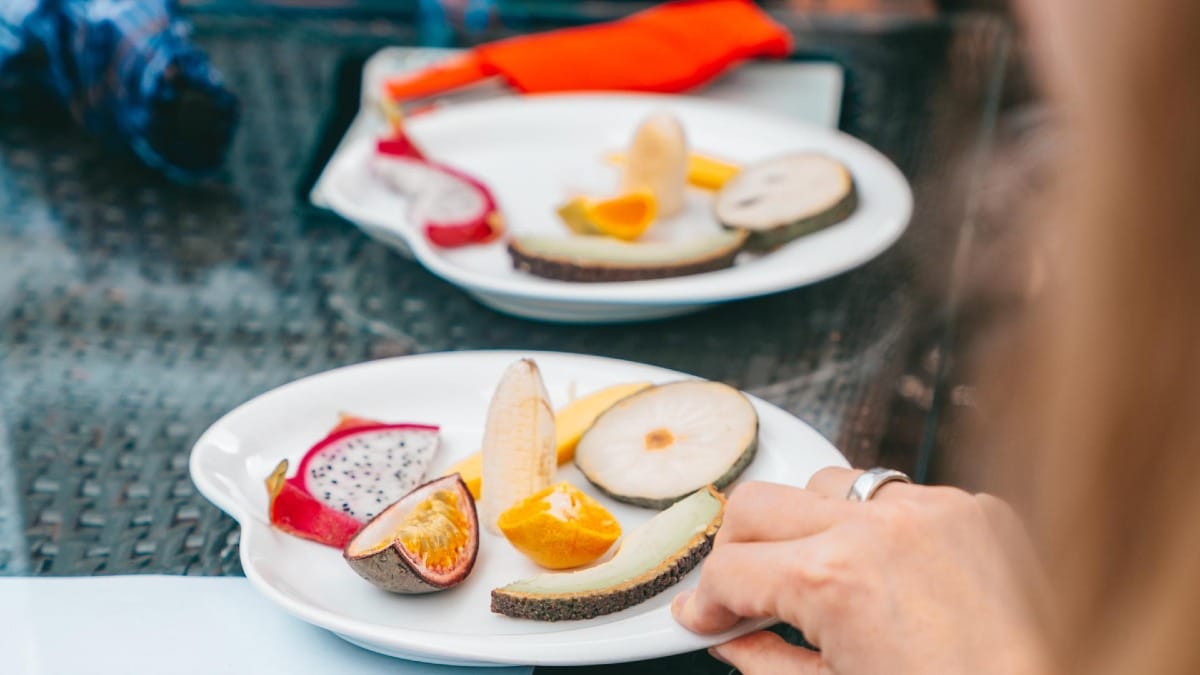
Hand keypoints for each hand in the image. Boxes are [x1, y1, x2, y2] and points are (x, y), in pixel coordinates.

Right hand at [672, 468, 1048, 674]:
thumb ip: (765, 661)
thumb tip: (732, 638)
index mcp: (833, 578)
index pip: (728, 568)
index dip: (704, 601)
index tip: (704, 615)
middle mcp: (877, 526)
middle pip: (757, 503)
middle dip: (736, 549)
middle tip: (743, 589)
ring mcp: (931, 509)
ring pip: (827, 484)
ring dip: (809, 524)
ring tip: (823, 573)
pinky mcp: (976, 508)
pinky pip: (900, 496)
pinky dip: (882, 529)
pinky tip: (894, 573)